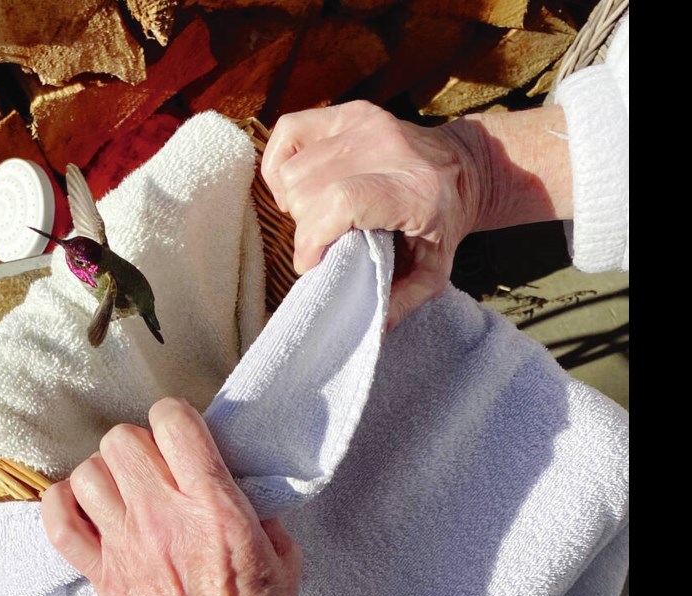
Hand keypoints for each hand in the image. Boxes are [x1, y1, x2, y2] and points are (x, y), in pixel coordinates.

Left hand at [41, 397, 301, 595]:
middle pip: (122, 440)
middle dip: (139, 442)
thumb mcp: (282, 556)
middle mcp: (164, 518)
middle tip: (155, 463)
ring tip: (124, 487)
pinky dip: (63, 505)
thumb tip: (242, 488)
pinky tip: (85, 506)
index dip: (174, 415)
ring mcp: (127, 547)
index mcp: (214, 506)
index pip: (174, 422)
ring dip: (105, 473)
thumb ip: (261, 512)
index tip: (180, 429)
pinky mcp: (103, 576)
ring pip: (89, 472)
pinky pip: (59, 524)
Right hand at [262, 100, 480, 330]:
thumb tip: (367, 331)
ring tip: (318, 217)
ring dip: (295, 203)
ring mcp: (365, 124)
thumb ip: (400, 303)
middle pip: (308, 191)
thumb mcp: (434, 273)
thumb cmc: (444, 224)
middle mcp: (386, 148)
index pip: (340, 203)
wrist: (466, 167)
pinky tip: (297, 186)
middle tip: (328, 243)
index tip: (314, 265)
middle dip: (307, 229)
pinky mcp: (348, 112)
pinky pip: (288, 132)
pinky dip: (281, 163)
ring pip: (293, 170)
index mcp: (412, 190)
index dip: (313, 239)